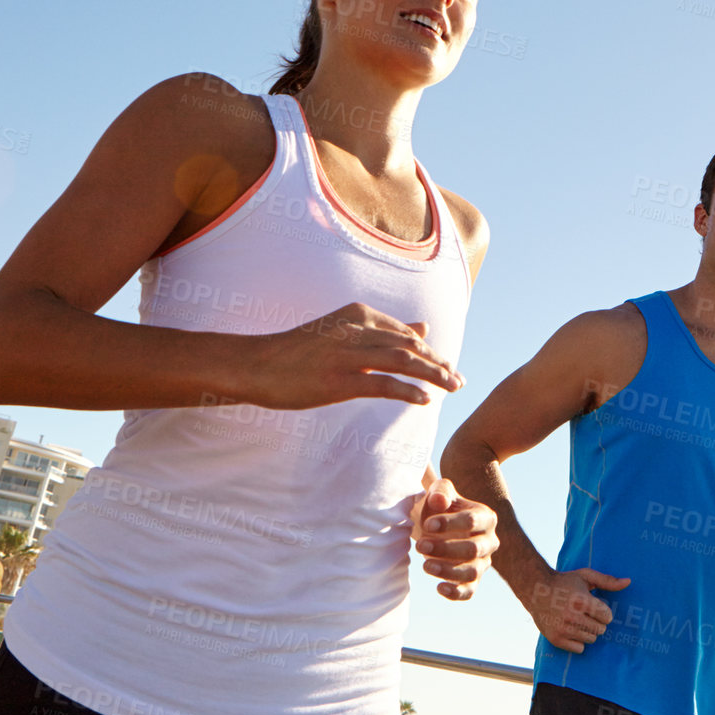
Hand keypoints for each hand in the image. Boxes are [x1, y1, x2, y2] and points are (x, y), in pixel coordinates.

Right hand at [241, 302, 464, 408]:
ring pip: (402, 361)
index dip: (430, 351)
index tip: (447, 367)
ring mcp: (347, 354)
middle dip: (438, 363)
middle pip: (410, 346)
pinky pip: (382, 384)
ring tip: (452, 387)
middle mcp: (356, 329)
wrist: (256, 364)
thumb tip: (424, 328)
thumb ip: (384, 330)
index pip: (405, 334)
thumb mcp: (343, 331)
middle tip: (459, 380)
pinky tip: (424, 400)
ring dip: (432, 375)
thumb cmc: (298, 351)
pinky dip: (407, 391)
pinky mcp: (338, 379)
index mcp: (358, 314)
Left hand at [412, 477, 498, 600]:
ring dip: (448, 571)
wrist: (434, 525)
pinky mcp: (472, 580)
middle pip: (474, 549)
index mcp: (486, 517)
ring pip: (472, 572)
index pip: (472, 521)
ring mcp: (483, 562)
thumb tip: (439, 500)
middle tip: (420, 546)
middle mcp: (489, 541)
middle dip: (446, 549)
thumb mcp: (439, 492)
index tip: (427, 525)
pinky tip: (439, 587)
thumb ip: (440, 491)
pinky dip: (456, 593)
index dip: (449, 524)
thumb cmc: (439, 507)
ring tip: (425, 565)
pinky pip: (469, 591)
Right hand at [526, 567, 629, 652]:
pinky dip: (578, 641)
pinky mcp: (556, 639)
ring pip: (591, 639)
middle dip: (597, 621)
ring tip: (578, 619)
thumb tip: (629, 582)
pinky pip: (579, 649)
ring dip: (588, 630)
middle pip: (600, 629)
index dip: (603, 611)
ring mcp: (563, 629)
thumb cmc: (565, 582)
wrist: (536, 590)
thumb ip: (608, 581)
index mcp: (581, 600)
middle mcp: (572, 616)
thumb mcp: (586, 576)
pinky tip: (571, 629)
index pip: (607, 617)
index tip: (595, 606)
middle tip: (585, 613)